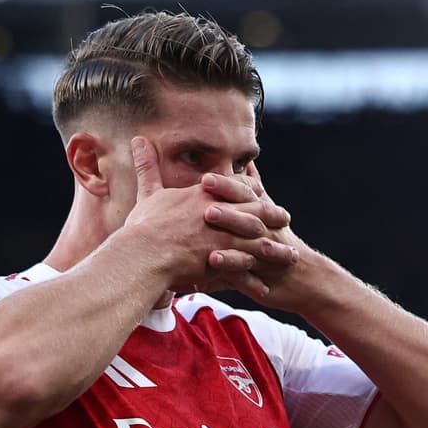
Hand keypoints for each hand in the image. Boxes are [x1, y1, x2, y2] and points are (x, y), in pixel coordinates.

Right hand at [124, 137, 294, 294]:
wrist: (143, 253)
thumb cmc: (144, 224)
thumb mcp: (149, 192)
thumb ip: (148, 167)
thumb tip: (138, 139)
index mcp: (207, 195)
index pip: (238, 187)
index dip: (251, 190)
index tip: (261, 193)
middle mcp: (222, 214)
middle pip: (257, 211)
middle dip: (274, 215)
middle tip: (287, 219)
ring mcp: (224, 238)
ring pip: (259, 242)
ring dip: (275, 249)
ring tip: (289, 255)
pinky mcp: (223, 261)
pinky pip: (246, 271)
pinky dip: (256, 280)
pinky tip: (266, 288)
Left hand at [200, 161, 317, 308]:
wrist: (307, 277)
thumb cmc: (281, 241)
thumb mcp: (271, 211)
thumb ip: (256, 187)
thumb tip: (247, 162)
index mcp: (265, 213)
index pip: (248, 195)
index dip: (229, 187)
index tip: (207, 179)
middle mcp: (267, 233)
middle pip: (249, 221)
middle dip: (229, 215)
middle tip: (206, 211)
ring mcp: (264, 258)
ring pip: (248, 252)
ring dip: (229, 253)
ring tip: (211, 255)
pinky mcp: (261, 281)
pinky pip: (243, 281)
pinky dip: (225, 282)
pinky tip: (204, 283)